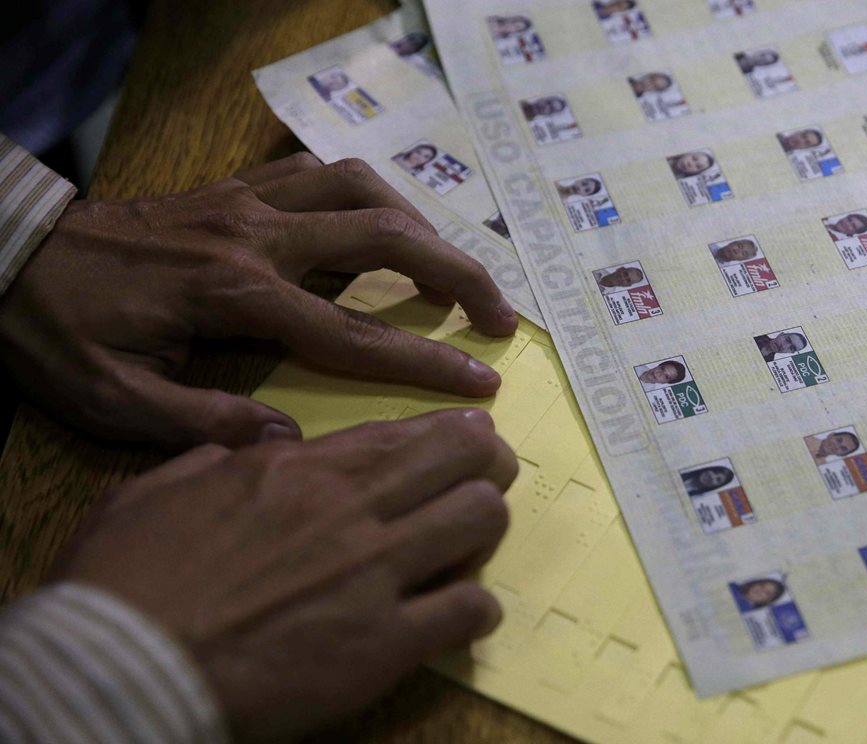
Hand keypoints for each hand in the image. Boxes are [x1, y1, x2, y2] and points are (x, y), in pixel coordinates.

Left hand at [0, 154, 517, 447]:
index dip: (426, 360)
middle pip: (385, 239)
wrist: (5, 254)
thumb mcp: (108, 397)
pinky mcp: (235, 187)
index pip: (355, 332)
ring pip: (361, 188)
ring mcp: (248, 202)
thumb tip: (286, 441)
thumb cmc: (55, 332)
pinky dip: (368, 193)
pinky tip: (382, 223)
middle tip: (500, 313)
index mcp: (236, 296)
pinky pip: (322, 171)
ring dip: (420, 224)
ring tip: (449, 269)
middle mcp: (257, 237)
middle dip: (457, 272)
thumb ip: (200, 421)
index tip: (483, 381)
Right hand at [55, 408, 515, 740]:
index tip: (471, 433)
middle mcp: (348, 509)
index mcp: (294, 470)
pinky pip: (468, 610)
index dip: (449, 430)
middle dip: (486, 461)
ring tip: (474, 540)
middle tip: (488, 475)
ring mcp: (373, 573)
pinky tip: (464, 613)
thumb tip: (241, 451)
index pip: (400, 432)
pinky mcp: (384, 644)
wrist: (120, 669)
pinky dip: (476, 610)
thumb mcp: (151, 493)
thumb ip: (206, 461)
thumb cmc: (122, 584)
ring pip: (479, 518)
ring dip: (485, 525)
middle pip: (461, 458)